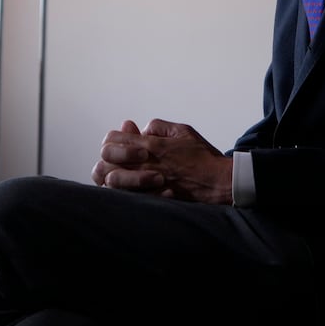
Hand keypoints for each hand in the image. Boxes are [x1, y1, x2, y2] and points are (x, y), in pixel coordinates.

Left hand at [91, 118, 233, 204]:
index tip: (121, 145)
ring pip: (111, 181)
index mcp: (151, 145)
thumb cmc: (203, 156)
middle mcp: (146, 163)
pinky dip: (124, 194)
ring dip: (112, 178)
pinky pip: (126, 198)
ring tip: (121, 178)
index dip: (112, 141)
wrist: (219, 182)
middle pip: (105, 160)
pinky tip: (131, 191)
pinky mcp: (152, 198)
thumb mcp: (182, 131)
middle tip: (117, 163)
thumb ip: (158, 127)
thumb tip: (141, 130)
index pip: (112, 140)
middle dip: (107, 161)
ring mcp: (147, 183)